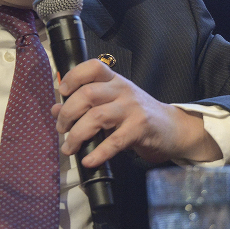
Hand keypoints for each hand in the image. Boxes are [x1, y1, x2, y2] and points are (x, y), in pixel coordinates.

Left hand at [52, 59, 222, 166]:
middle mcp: (123, 90)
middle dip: (68, 113)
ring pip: (97, 116)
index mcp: (115, 80)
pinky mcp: (140, 128)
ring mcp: (132, 108)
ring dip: (77, 134)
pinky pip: (114, 141)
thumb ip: (86, 105)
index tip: (62, 91)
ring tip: (69, 147)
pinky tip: (89, 160)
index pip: (93, 67)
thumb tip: (56, 109)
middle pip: (88, 94)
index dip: (73, 76)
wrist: (173, 128)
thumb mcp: (113, 103)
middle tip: (61, 129)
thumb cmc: (138, 115)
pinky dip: (98, 153)